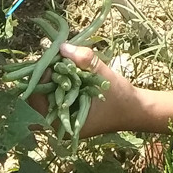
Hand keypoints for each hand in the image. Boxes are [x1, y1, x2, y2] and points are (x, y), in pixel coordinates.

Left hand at [31, 44, 172, 138]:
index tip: (54, 61)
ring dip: (51, 78)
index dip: (42, 77)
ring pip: (44, 95)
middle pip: (37, 96)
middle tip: (57, 60)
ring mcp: (61, 119)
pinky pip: (54, 95)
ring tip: (63, 65)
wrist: (135, 110)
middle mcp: (57, 125)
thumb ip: (84, 61)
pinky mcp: (67, 112)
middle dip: (46, 76)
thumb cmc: (120, 98)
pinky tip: (67, 72)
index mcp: (61, 124)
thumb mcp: (104, 77)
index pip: (36, 98)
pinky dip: (58, 83)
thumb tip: (63, 47)